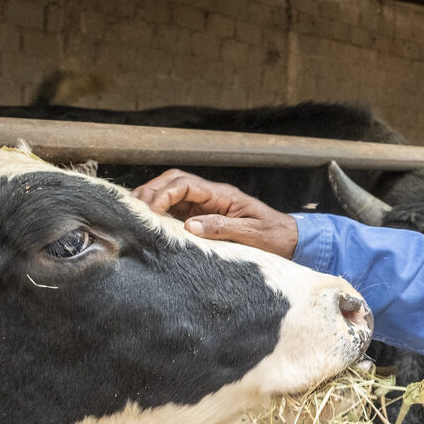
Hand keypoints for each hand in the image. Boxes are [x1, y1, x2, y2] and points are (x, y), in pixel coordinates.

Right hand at [131, 169, 298, 257]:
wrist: (289, 241)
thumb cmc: (274, 236)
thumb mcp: (252, 234)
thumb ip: (222, 228)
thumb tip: (190, 225)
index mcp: (223, 194)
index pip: (185, 183)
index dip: (164, 193)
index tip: (152, 210)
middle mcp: (211, 196)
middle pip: (173, 182)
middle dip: (151, 192)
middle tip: (133, 210)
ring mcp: (206, 206)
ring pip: (172, 194)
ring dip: (152, 201)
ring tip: (134, 215)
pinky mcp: (204, 218)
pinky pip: (177, 211)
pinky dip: (161, 214)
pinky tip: (149, 224)